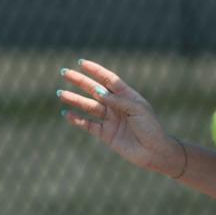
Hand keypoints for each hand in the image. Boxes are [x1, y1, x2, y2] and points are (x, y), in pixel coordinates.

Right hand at [56, 58, 184, 176]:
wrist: (154, 151)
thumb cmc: (150, 128)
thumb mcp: (138, 110)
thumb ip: (119, 100)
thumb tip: (99, 92)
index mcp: (127, 97)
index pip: (109, 80)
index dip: (96, 71)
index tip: (81, 63)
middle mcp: (117, 106)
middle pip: (95, 90)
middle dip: (80, 82)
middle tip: (64, 73)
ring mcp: (110, 119)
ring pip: (89, 106)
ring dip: (75, 99)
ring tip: (61, 93)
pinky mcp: (105, 133)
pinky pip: (88, 124)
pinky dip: (77, 119)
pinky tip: (66, 113)